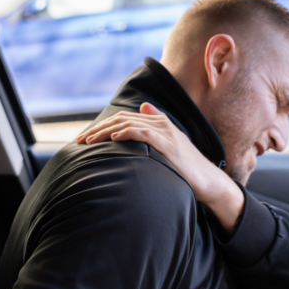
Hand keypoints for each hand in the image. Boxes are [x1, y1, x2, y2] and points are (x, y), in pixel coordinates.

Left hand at [76, 103, 244, 234]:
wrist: (208, 181)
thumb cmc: (187, 168)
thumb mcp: (169, 146)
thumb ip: (155, 128)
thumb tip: (143, 107)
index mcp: (159, 122)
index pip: (124, 118)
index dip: (102, 126)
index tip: (85, 138)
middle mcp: (161, 123)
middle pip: (122, 119)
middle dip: (98, 129)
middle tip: (80, 141)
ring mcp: (165, 132)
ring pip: (128, 123)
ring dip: (105, 131)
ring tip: (88, 141)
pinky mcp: (168, 144)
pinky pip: (142, 132)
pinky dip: (126, 132)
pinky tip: (113, 138)